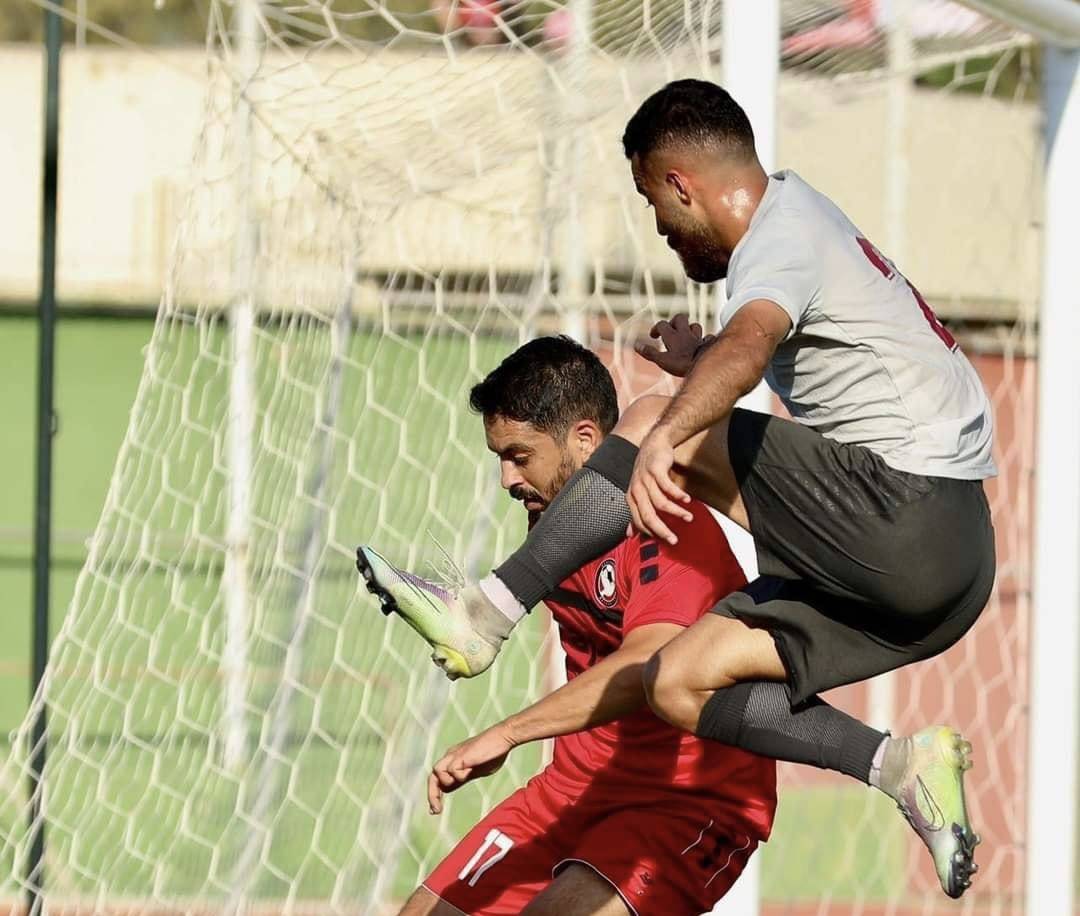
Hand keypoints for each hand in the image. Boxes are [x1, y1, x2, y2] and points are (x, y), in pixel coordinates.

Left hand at [428, 724, 516, 814]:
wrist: (502, 737)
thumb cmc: (492, 753)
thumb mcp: (475, 770)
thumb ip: (463, 778)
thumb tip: (449, 788)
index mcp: (453, 759)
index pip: (437, 778)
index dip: (435, 794)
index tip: (436, 810)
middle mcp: (450, 756)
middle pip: (432, 777)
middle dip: (432, 795)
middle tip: (436, 811)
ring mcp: (455, 755)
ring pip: (436, 771)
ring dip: (446, 782)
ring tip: (463, 780)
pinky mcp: (461, 755)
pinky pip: (452, 770)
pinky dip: (459, 776)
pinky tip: (471, 771)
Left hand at [626, 430, 692, 544]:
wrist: (653, 444)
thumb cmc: (647, 472)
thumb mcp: (639, 492)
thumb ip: (635, 513)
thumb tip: (629, 535)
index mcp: (631, 498)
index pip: (640, 522)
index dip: (652, 533)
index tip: (665, 541)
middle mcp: (636, 490)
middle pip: (648, 516)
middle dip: (662, 530)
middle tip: (674, 539)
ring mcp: (645, 480)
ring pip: (660, 503)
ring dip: (676, 512)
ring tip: (688, 517)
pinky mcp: (656, 470)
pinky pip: (667, 487)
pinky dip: (678, 495)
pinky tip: (687, 500)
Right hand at [635, 313, 713, 377]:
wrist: (704, 366)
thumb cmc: (682, 364)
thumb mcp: (662, 360)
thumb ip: (649, 353)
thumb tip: (636, 345)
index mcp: (672, 336)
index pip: (662, 324)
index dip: (656, 329)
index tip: (653, 337)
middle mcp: (685, 334)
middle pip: (680, 318)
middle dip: (674, 322)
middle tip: (670, 331)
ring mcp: (697, 338)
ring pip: (694, 326)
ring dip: (689, 329)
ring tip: (685, 337)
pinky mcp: (708, 344)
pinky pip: (706, 338)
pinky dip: (703, 340)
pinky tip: (700, 345)